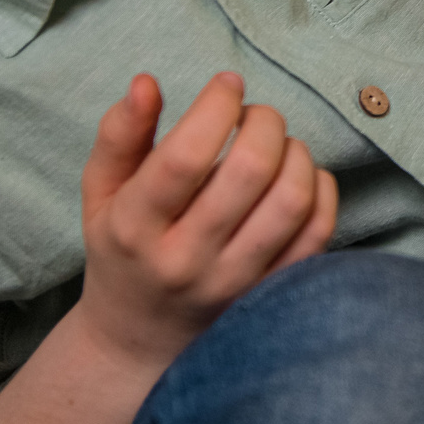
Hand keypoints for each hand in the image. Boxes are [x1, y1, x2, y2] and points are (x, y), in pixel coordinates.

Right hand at [67, 73, 337, 375]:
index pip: (184, 158)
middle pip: (249, 172)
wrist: (138, 340)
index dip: (216, 106)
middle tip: (254, 115)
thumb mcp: (102, 192)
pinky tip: (300, 177)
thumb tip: (147, 82)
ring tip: (278, 145)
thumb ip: (120, 134)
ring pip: (291, 201)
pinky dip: (321, 190)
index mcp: (135, 229)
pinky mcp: (270, 294)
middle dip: (264, 121)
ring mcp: (233, 283)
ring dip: (297, 152)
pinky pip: (318, 233)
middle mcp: (185, 260)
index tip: (226, 85)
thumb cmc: (123, 248)